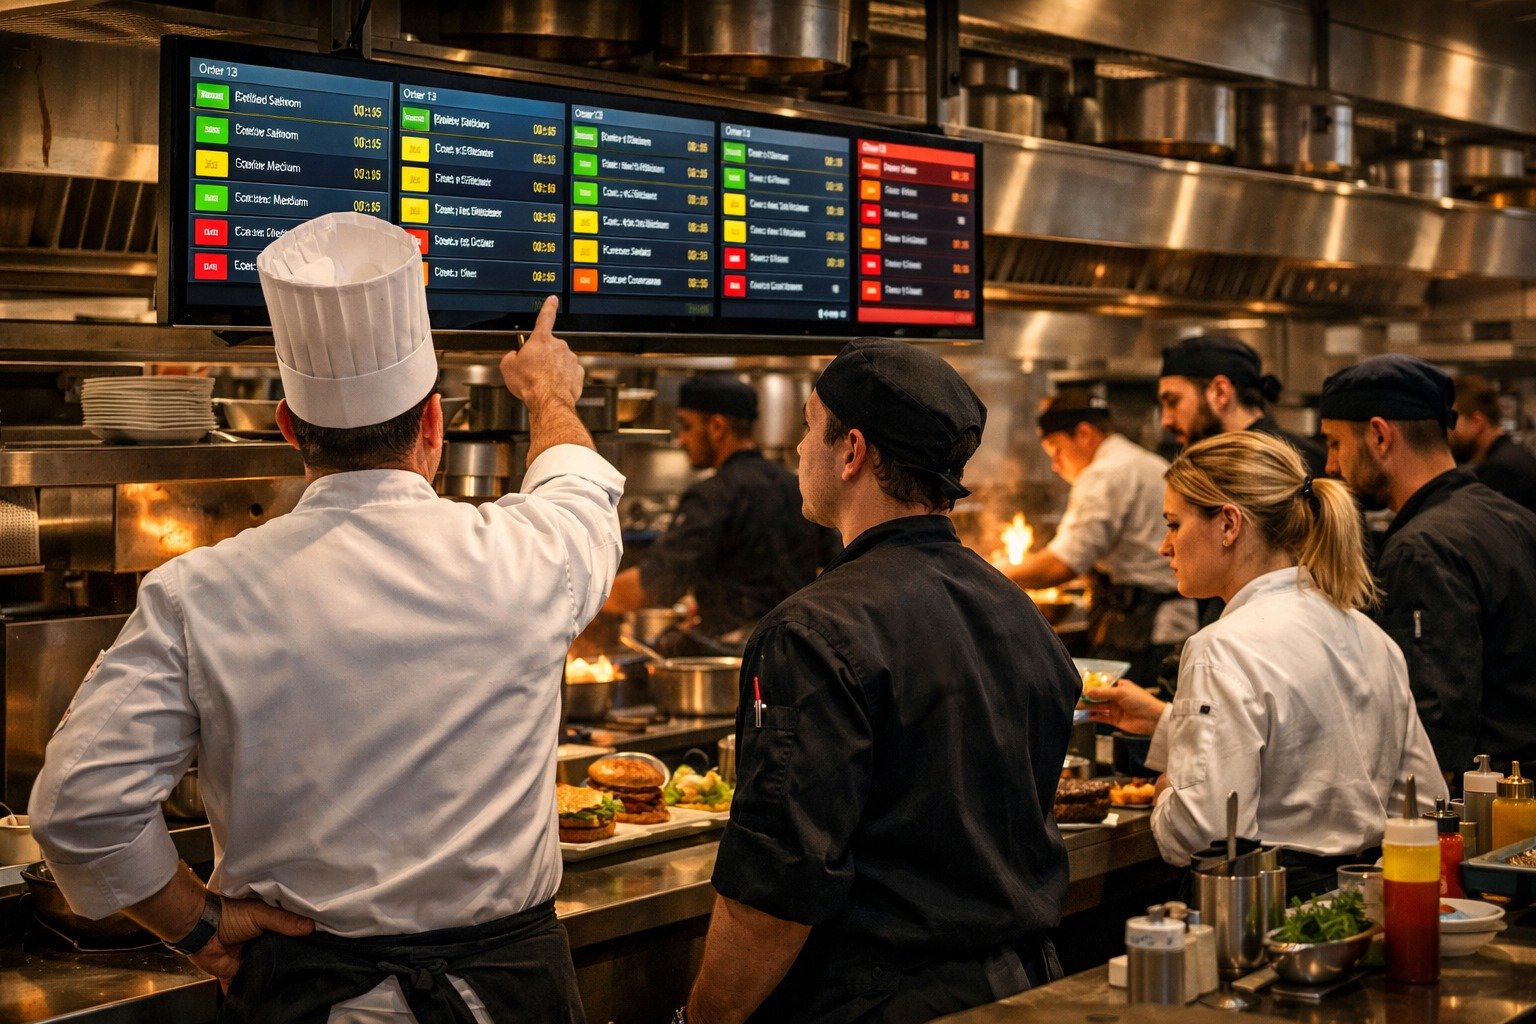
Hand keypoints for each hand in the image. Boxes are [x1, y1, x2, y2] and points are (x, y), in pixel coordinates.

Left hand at [189, 895, 313, 991]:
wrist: (201, 930)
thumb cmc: (230, 914)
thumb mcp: (260, 913)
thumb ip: (284, 921)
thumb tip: (312, 927)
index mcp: (269, 928)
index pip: (290, 937)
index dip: (303, 942)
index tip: (320, 949)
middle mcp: (261, 945)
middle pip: (280, 957)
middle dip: (290, 963)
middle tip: (311, 972)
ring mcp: (249, 962)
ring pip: (266, 973)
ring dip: (275, 979)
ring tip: (295, 988)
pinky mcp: (236, 976)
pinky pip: (247, 988)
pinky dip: (253, 995)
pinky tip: (268, 1001)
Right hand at [500, 295, 582, 408]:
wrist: (548, 401)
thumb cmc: (530, 383)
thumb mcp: (508, 366)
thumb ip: (511, 356)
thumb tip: (514, 356)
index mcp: (541, 340)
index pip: (545, 317)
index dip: (548, 306)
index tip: (553, 300)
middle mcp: (559, 346)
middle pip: (549, 347)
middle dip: (542, 356)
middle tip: (534, 370)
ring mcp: (570, 359)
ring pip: (560, 361)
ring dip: (552, 368)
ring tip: (543, 381)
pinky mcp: (578, 373)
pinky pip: (569, 373)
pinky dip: (562, 378)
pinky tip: (553, 386)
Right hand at [1082, 678, 1165, 735]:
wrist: (1153, 719)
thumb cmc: (1141, 701)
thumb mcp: (1121, 693)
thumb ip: (1103, 693)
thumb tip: (1088, 691)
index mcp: (1119, 686)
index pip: (1102, 684)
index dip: (1092, 686)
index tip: (1081, 687)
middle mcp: (1116, 697)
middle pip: (1098, 696)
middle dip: (1088, 697)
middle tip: (1076, 698)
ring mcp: (1115, 708)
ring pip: (1098, 707)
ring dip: (1088, 707)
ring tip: (1077, 707)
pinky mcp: (1114, 719)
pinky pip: (1101, 717)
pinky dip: (1092, 717)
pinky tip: (1085, 716)